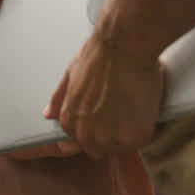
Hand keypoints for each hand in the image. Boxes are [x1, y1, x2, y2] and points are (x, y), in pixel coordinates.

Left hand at [45, 29, 164, 157]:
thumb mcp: (70, 74)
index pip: (81, 141)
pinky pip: (143, 141)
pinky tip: (145, 108)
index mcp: (70, 120)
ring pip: (122, 147)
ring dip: (129, 132)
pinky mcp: (135, 137)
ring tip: (134, 106)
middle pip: (100, 149)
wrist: (124, 45)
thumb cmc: (99, 54)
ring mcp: (111, 139)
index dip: (96, 127)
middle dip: (111, 133)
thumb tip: (48, 115)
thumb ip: (59, 98)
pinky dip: (147, 128)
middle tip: (123, 109)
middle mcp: (87, 134)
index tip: (106, 114)